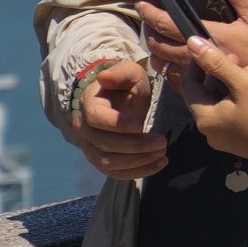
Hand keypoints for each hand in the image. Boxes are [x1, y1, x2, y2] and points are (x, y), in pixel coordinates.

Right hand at [65, 58, 172, 180]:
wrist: (122, 101)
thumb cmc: (127, 85)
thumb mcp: (129, 73)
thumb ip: (120, 73)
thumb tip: (104, 77)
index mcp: (89, 104)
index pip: (96, 117)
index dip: (117, 124)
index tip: (141, 125)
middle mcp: (84, 128)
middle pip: (104, 144)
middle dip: (135, 146)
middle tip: (162, 142)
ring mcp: (90, 147)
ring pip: (108, 162)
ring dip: (137, 162)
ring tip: (163, 154)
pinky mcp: (101, 160)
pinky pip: (114, 173)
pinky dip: (136, 172)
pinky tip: (158, 164)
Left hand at [141, 0, 247, 98]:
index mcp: (212, 38)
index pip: (170, 25)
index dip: (152, 14)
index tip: (142, 4)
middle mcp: (201, 60)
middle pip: (161, 47)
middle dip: (151, 32)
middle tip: (152, 21)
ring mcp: (200, 78)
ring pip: (166, 65)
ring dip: (159, 51)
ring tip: (162, 39)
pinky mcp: (205, 92)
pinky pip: (177, 82)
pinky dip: (171, 69)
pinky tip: (176, 61)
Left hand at [174, 18, 247, 175]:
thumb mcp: (244, 83)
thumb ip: (218, 63)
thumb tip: (192, 44)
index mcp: (204, 117)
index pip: (189, 85)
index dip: (198, 64)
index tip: (212, 47)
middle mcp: (208, 130)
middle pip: (207, 95)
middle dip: (221, 73)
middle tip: (238, 57)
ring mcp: (224, 139)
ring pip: (223, 104)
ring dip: (235, 85)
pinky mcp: (239, 143)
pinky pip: (234, 116)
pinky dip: (243, 100)